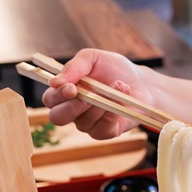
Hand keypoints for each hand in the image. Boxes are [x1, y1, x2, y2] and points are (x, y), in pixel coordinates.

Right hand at [42, 49, 156, 139]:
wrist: (141, 81)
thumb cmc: (114, 69)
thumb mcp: (93, 58)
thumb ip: (74, 66)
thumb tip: (55, 82)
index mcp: (65, 93)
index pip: (50, 100)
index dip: (57, 96)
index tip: (71, 87)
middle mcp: (72, 111)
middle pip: (57, 118)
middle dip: (72, 107)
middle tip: (89, 95)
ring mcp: (88, 124)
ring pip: (83, 121)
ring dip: (101, 103)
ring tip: (118, 85)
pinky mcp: (104, 132)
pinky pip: (101, 128)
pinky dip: (112, 112)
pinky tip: (122, 98)